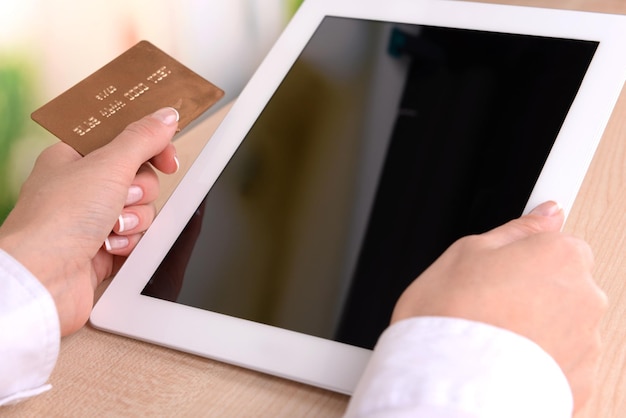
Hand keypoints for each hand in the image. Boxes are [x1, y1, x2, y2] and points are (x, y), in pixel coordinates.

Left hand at [0, 107, 179, 335]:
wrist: (43, 279)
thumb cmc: (57, 220)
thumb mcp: (108, 165)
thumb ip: (143, 138)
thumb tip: (166, 116)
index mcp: (74, 158)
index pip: (125, 141)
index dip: (151, 148)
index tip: (167, 159)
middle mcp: (82, 187)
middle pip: (141, 178)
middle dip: (140, 192)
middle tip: (122, 197)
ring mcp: (92, 220)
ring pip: (142, 210)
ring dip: (134, 220)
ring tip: (111, 228)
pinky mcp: (103, 248)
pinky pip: (136, 237)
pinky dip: (129, 243)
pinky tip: (109, 247)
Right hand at [391, 201, 606, 411]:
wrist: (449, 384)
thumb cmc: (450, 318)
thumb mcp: (467, 252)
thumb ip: (515, 231)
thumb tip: (545, 213)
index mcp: (559, 255)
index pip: (557, 241)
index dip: (525, 255)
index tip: (512, 264)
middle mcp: (584, 296)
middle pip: (561, 283)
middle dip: (531, 291)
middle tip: (488, 302)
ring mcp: (586, 342)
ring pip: (562, 324)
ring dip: (536, 327)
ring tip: (492, 336)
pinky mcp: (580, 382)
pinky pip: (561, 361)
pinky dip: (539, 361)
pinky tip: (504, 361)